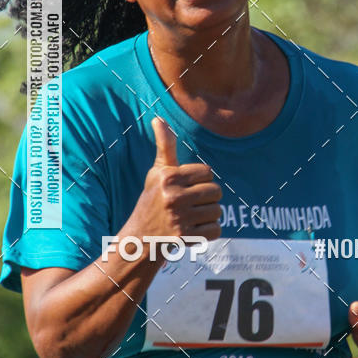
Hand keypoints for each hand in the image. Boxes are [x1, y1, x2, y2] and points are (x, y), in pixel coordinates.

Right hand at [125, 117, 222, 248]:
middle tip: (191, 205)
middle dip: (207, 198)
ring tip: (191, 217)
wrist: (140, 239)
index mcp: (168, 177)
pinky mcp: (186, 237)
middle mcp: (173, 196)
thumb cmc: (152, 201)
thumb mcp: (157, 173)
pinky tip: (194, 230)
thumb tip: (158, 118)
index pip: (208, 172)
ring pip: (218, 211)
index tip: (188, 188)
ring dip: (208, 216)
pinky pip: (216, 229)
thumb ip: (165, 146)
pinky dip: (209, 231)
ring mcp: (179, 218)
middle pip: (216, 191)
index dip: (201, 180)